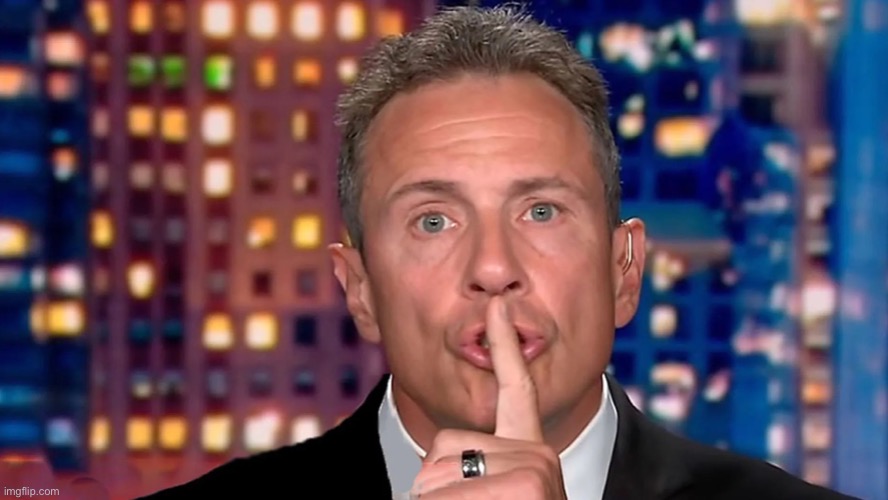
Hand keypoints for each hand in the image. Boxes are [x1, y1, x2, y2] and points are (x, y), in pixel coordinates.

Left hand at [409, 297, 566, 498]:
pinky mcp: (527, 485)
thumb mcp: (492, 491)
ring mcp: (536, 471)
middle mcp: (539, 456)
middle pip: (444, 444)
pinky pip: (440, 490)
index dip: (504, 347)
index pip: (517, 392)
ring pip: (435, 471)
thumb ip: (475, 464)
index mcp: (530, 453)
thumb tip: (426, 477)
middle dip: (437, 483)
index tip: (497, 306)